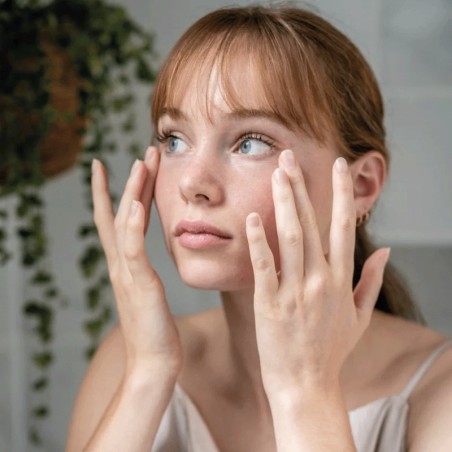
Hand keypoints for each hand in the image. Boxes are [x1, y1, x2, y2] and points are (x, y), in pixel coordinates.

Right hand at [91, 147, 181, 377]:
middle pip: (121, 213)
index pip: (120, 221)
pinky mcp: (139, 284)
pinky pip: (133, 249)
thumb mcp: (149, 296)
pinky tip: (135, 203)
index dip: (120, 193)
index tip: (129, 166)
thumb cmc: (156, 332)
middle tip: (145, 152)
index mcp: (127, 266)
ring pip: (125, 223)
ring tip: (142, 163)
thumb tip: (148, 270)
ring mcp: (127, 273)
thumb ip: (145, 277)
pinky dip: (131, 225)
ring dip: (132, 192)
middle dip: (132, 181)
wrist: (153, 364)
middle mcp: (122, 265)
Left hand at [246, 150, 389, 397]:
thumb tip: (386, 251)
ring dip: (284, 204)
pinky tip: (252, 218)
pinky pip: (265, 267)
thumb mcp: (360, 318)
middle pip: (312, 224)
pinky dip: (259, 242)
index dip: (341, 195)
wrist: (306, 386)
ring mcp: (295, 292)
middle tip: (290, 157)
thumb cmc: (331, 351)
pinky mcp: (270, 305)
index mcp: (342, 282)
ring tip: (276, 174)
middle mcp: (321, 281)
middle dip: (302, 187)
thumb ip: (372, 282)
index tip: (338, 167)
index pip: (344, 228)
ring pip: (291, 238)